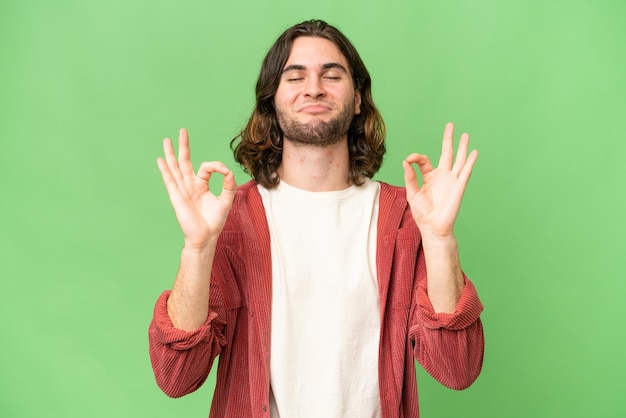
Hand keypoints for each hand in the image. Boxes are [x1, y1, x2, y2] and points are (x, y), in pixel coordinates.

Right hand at [157, 128, 236, 247]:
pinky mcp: (177, 197)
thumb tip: (229, 171)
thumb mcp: (226, 200)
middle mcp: (190, 185)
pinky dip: (165, 170)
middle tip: (182, 130)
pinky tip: (160, 160)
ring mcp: (182, 190)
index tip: (225, 171)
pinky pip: (170, 181)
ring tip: (166, 140)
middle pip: (184, 162)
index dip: (216, 166)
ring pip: (175, 168)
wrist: (206, 236)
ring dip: (171, 154)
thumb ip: (229, 184)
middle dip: (184, 146)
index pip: (205, 167)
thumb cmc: (215, 221)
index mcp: (201, 185)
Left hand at [402, 123, 477, 238]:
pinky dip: (470, 162)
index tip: (409, 160)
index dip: (416, 157)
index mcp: (429, 177)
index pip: (424, 160)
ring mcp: (451, 181)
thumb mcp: (412, 192)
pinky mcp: (458, 187)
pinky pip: (465, 172)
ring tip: (465, 135)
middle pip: (447, 153)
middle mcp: (442, 176)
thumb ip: (410, 177)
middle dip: (448, 139)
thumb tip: (405, 161)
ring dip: (462, 147)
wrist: (432, 227)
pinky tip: (474, 152)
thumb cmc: (422, 213)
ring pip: (458, 160)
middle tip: (450, 125)